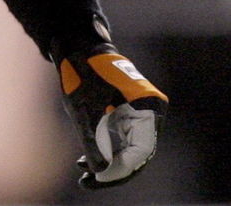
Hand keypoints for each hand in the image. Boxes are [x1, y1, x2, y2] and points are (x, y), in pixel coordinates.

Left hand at [57, 45, 166, 188]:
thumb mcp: (84, 112)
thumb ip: (94, 144)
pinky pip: (124, 139)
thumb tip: (101, 172)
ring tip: (83, 171)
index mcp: (147, 107)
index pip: (141, 151)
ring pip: (130, 148)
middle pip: (137, 153)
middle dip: (112, 170)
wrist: (80, 49)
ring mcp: (143, 112)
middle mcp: (151, 111)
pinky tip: (86, 160)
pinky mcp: (132, 114)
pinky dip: (107, 150)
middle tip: (88, 182)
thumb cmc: (83, 75)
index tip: (98, 179)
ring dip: (108, 162)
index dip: (120, 170)